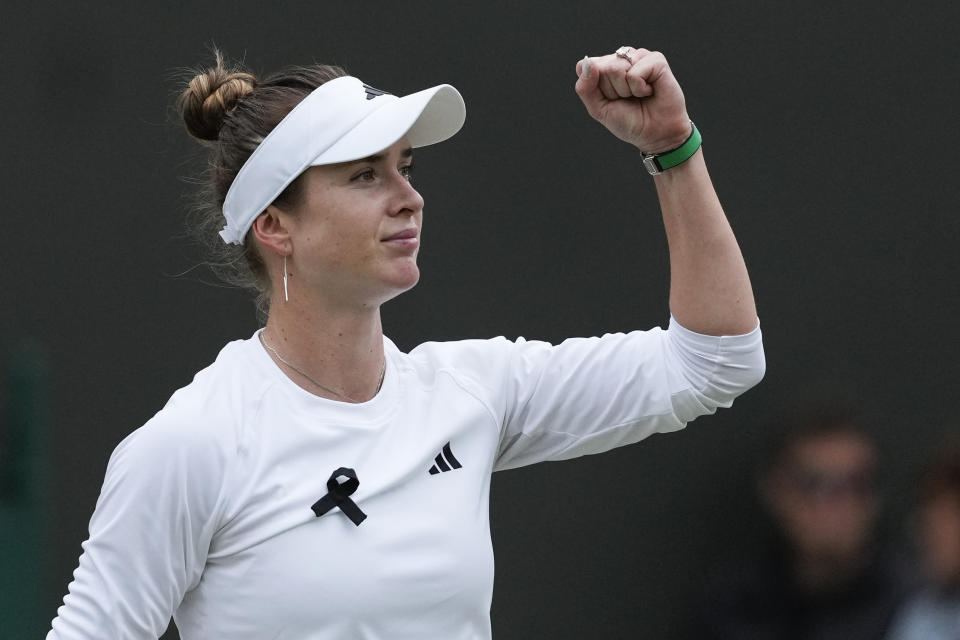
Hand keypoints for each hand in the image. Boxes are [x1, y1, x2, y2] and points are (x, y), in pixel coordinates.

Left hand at [575, 48, 690, 153]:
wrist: (655, 134)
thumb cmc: (629, 120)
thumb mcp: (598, 109)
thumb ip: (585, 88)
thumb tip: (586, 62)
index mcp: (606, 66)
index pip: (584, 67)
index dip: (596, 90)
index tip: (611, 99)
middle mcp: (622, 58)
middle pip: (601, 68)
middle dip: (612, 90)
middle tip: (628, 99)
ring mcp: (639, 56)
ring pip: (615, 68)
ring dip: (625, 90)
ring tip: (638, 95)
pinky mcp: (656, 60)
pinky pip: (634, 73)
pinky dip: (639, 89)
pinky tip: (650, 91)